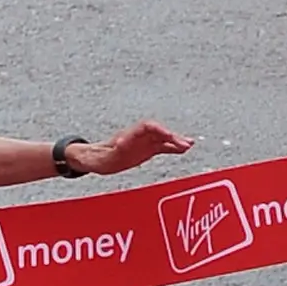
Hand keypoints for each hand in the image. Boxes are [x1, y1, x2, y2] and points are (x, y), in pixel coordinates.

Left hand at [77, 120, 193, 175]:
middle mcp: (138, 136)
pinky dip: (174, 148)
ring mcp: (144, 142)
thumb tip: (120, 144)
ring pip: (163, 140)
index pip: (147, 127)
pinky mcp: (147, 149)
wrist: (96, 158)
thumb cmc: (98, 156)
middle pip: (158, 132)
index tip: (168, 134)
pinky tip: (184, 149)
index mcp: (128, 135)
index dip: (159, 130)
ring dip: (176, 142)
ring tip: (189, 144)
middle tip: (186, 144)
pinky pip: (163, 147)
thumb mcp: (102, 156)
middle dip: (172, 137)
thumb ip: (113, 150)